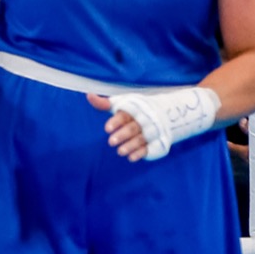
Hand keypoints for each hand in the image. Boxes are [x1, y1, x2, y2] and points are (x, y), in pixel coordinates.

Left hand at [89, 87, 220, 162]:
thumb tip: (89, 95)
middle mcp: (145, 120)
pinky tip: (131, 157)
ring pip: (141, 139)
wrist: (166, 113)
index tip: (107, 128)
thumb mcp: (121, 103)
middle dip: (123, 135)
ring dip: (131, 146)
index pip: (125, 115)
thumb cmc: (134, 109)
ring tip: (120, 152)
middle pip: (133, 128)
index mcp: (135, 109)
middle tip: (111, 142)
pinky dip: (141, 153)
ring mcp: (152, 131)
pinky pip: (151, 148)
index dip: (116, 122)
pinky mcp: (158, 141)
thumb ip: (104, 103)